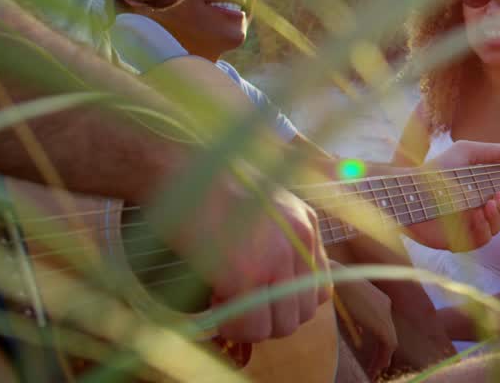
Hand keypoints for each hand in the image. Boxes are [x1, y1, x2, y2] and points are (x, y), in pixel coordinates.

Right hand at [160, 173, 329, 342]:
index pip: (319, 290)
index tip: (260, 294)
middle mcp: (300, 243)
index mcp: (306, 226)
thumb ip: (282, 242)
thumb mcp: (265, 208)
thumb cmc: (211, 188)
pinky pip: (250, 327)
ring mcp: (275, 260)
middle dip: (270, 318)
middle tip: (238, 301)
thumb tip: (273, 286)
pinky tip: (214, 298)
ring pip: (280, 327)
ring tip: (225, 297)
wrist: (180, 172)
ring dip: (252, 325)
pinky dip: (232, 326)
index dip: (288, 302)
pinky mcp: (245, 275)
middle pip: (303, 314)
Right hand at [333, 268, 398, 380]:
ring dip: (383, 358)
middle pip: (388, 333)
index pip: (382, 325)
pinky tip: (376, 367)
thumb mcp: (347, 305)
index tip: (371, 354)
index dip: (377, 341)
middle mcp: (385, 305)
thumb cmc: (333, 289)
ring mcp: (386, 313)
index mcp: (377, 299)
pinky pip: (388, 344)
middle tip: (376, 367)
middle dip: (382, 352)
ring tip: (375, 371)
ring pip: (390, 341)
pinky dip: (383, 357)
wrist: (335, 279)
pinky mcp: (382, 322)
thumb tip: (359, 334)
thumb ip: (356, 319)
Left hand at [406, 140, 499, 250]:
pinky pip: (480, 241)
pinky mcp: (458, 241)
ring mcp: (469, 228)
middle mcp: (479, 212)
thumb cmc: (437, 169)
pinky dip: (484, 229)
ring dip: (498, 217)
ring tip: (488, 203)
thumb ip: (496, 152)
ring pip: (496, 230)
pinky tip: (478, 216)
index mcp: (484, 194)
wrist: (411, 188)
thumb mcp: (468, 153)